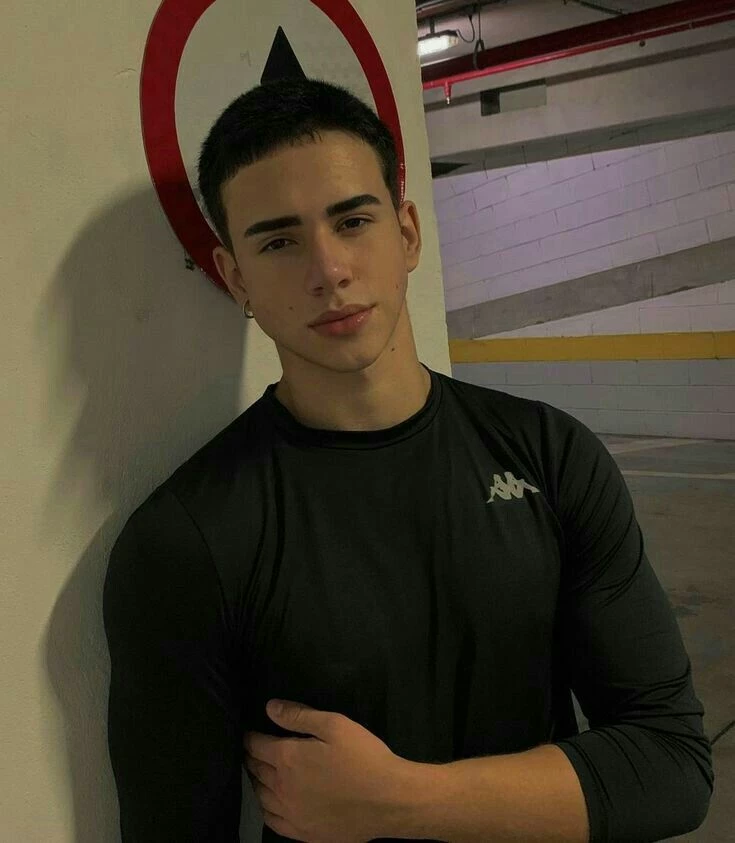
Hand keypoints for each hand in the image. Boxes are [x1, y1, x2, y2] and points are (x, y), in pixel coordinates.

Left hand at [244, 699, 405, 841]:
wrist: (388, 800)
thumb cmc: (363, 756)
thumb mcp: (334, 725)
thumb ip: (299, 715)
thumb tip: (270, 707)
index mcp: (288, 759)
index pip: (258, 746)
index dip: (251, 737)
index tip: (250, 733)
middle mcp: (283, 788)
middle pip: (256, 771)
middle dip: (252, 758)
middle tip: (252, 750)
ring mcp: (292, 814)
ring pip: (262, 797)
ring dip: (257, 782)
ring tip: (259, 773)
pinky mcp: (304, 834)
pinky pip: (273, 822)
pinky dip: (266, 809)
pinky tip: (270, 803)